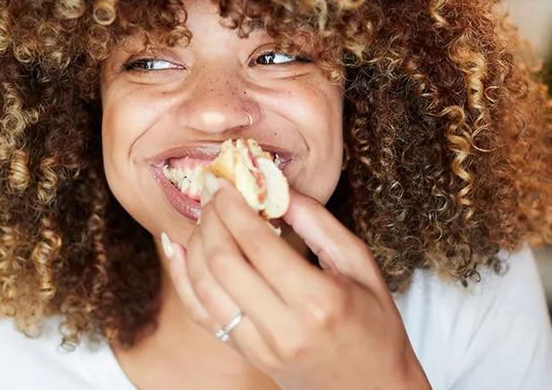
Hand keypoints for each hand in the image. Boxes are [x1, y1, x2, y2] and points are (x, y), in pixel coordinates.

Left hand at [162, 173, 429, 389]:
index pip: (258, 244)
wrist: (374, 388)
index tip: (226, 182)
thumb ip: (319, 224)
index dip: (234, 208)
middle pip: (223, 263)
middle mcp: (283, 328)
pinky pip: (201, 313)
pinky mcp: (246, 355)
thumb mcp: (362, 266)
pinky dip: (182, 278)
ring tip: (203, 216)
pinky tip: (176, 248)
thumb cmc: (375, 325)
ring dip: (195, 244)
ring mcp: (260, 347)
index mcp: (318, 302)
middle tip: (212, 192)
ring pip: (204, 287)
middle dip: (210, 220)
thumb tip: (277, 188)